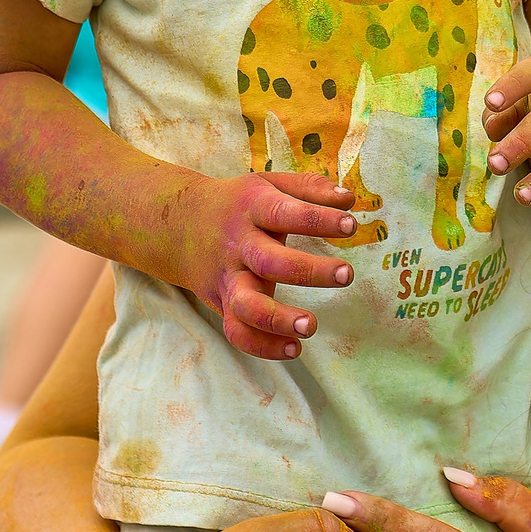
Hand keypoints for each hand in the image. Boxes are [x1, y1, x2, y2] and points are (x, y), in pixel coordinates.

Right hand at [175, 171, 360, 360]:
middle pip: (269, 262)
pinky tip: (294, 347)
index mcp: (252, 208)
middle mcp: (238, 245)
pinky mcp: (222, 304)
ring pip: (246, 305)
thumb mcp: (270, 183)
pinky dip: (263, 346)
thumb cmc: (240, 203)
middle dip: (309, 271)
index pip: (285, 212)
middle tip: (347, 274)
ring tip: (310, 325)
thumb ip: (310, 189)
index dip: (319, 219)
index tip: (351, 225)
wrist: (179, 224)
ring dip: (278, 319)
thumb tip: (349, 199)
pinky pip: (237, 332)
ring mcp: (227, 277)